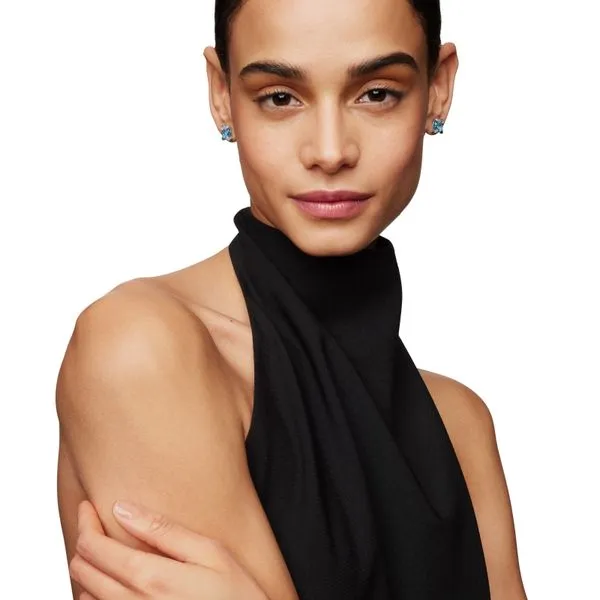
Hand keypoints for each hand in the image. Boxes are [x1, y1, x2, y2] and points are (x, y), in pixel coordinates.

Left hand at [69, 499, 268, 599]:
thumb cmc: (237, 595)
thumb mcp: (211, 553)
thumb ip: (164, 532)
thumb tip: (122, 509)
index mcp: (152, 579)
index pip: (96, 548)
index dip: (85, 522)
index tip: (88, 505)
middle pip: (83, 571)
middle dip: (84, 542)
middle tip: (94, 522)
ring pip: (84, 596)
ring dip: (87, 570)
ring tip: (104, 549)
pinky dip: (94, 597)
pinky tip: (112, 583)